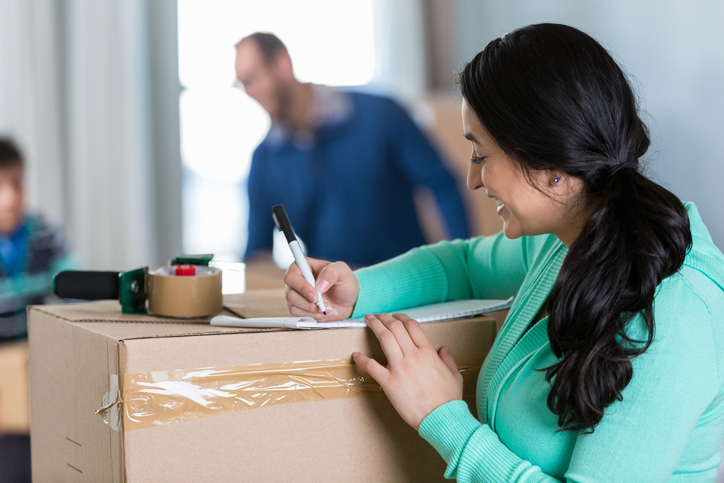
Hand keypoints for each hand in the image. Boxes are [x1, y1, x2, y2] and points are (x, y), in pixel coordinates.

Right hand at [284, 257, 358, 320]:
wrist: (349, 300)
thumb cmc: (344, 282)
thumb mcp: (343, 271)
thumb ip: (331, 273)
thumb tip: (319, 285)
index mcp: (303, 267)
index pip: (291, 276)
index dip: (301, 287)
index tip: (315, 295)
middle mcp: (297, 281)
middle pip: (290, 294)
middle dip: (308, 303)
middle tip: (323, 304)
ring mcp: (297, 295)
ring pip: (293, 307)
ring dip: (312, 311)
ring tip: (327, 308)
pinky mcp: (300, 308)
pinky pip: (299, 316)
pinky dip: (313, 316)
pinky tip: (323, 312)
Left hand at [352, 312, 462, 430]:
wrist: (442, 418)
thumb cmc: (449, 400)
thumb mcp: (454, 375)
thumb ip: (448, 360)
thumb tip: (444, 349)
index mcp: (428, 352)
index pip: (412, 326)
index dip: (401, 317)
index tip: (395, 316)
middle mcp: (413, 356)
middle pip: (396, 328)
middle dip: (384, 318)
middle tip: (377, 316)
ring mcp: (400, 368)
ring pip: (385, 338)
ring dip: (374, 326)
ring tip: (368, 321)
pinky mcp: (390, 383)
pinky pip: (372, 366)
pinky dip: (362, 358)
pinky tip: (356, 354)